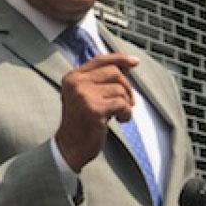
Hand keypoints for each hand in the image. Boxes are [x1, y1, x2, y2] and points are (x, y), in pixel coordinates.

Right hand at [55, 53, 138, 171]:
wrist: (70, 147)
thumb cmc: (81, 122)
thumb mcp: (86, 96)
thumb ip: (101, 80)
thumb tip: (127, 65)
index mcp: (73, 77)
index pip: (100, 60)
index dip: (120, 59)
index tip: (134, 62)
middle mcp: (76, 83)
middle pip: (114, 73)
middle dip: (127, 88)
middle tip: (126, 103)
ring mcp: (83, 96)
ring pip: (120, 89)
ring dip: (126, 103)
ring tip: (120, 114)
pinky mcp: (94, 109)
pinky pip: (122, 104)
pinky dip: (127, 113)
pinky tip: (121, 120)